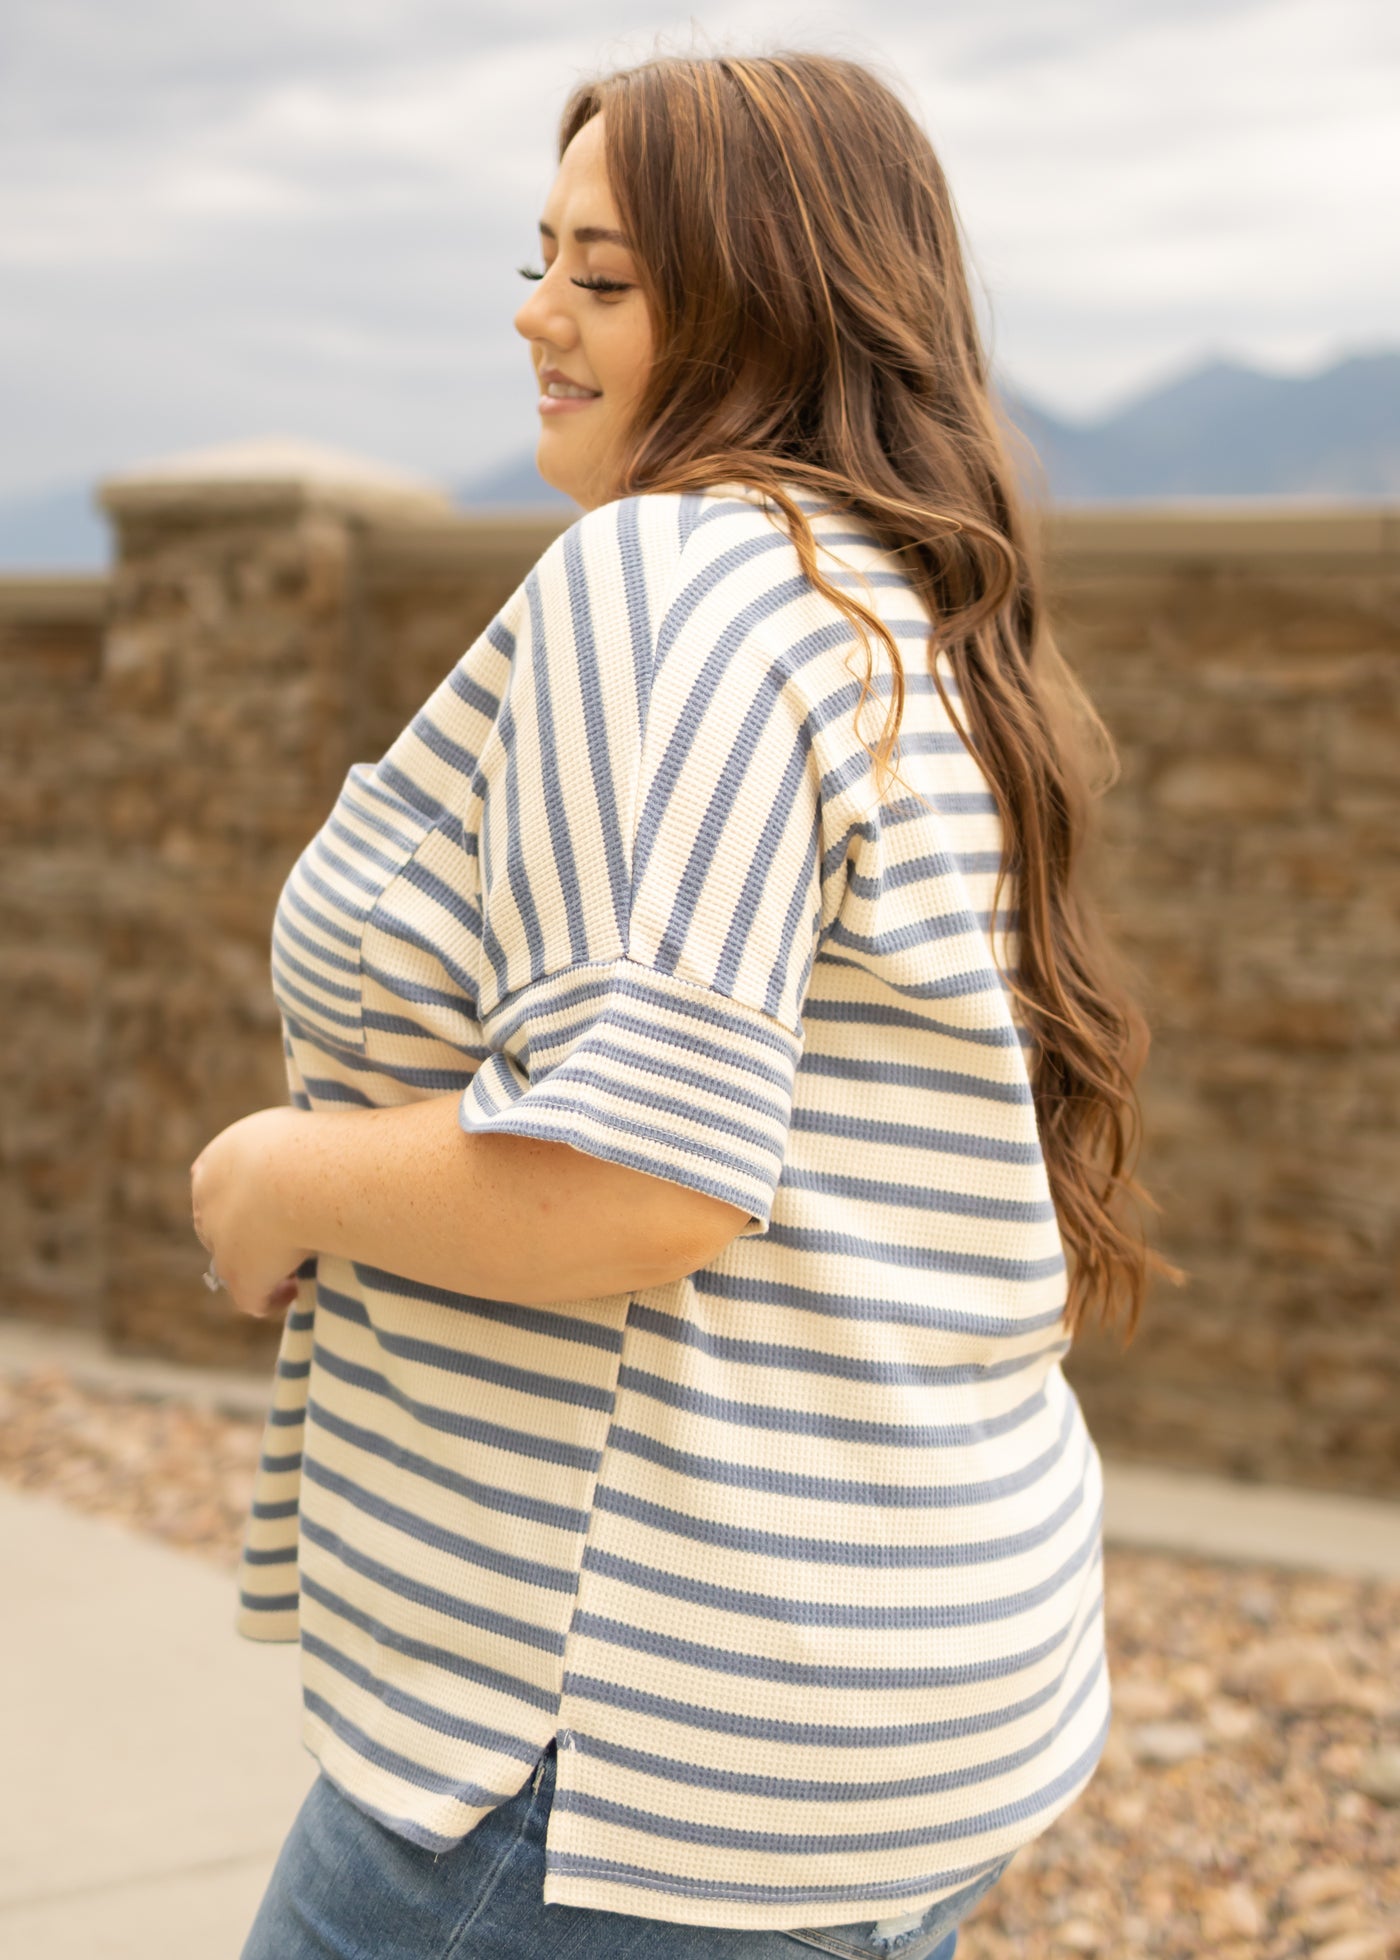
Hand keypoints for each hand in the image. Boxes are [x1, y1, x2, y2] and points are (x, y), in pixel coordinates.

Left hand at [190, 1107, 311, 1319]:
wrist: (296, 1173)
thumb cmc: (311, 1142)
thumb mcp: (297, 1128)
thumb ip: (296, 1142)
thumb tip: (324, 1146)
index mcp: (217, 1160)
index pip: (222, 1185)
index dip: (249, 1199)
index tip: (282, 1203)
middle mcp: (208, 1202)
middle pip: (221, 1227)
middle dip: (250, 1235)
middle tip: (292, 1236)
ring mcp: (220, 1244)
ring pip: (235, 1264)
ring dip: (263, 1267)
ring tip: (299, 1264)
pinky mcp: (240, 1277)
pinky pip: (254, 1300)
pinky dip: (274, 1298)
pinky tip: (297, 1289)